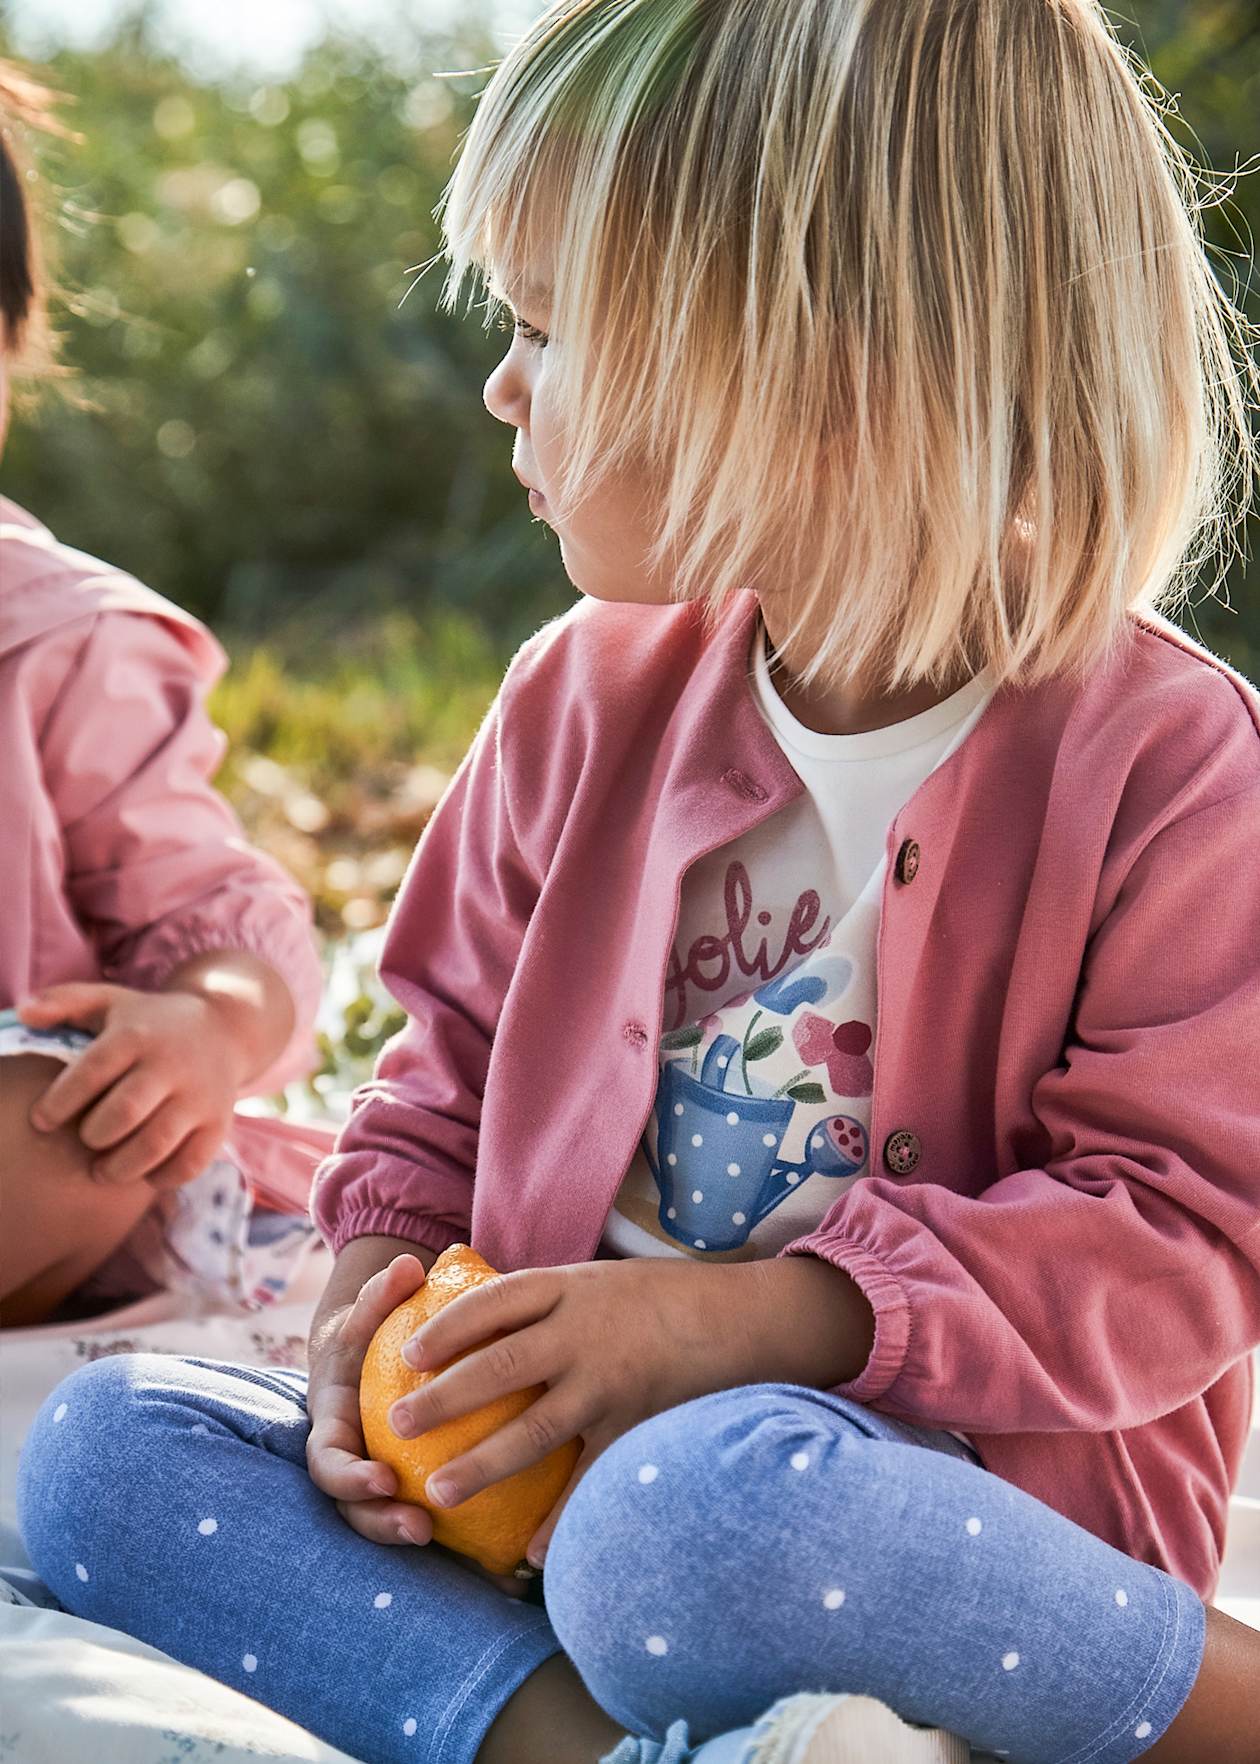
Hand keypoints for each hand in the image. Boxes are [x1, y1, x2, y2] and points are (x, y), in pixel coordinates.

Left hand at [18, 980, 246, 1189]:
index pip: (92, 1071)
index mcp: (137, 1034)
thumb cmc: (149, 1023)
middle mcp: (171, 1064)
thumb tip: (23, 1014)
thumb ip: (63, 1003)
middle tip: (85, 1140)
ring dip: (120, 1167)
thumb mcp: (109, 1002)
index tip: (41, 1120)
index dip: (60, 1102)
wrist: (224, 1029)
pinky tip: (145, 1171)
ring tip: (103, 1169)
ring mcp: (200, 1096)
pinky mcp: (219, 1123)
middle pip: (124, 1112)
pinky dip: (162, 1177)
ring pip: (156, 1143)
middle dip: (93, 1135)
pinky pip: (190, 1163)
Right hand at [305, 1246, 532, 1601]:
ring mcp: (378, 1480)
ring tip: (449, 1540)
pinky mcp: (410, 1487)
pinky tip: (494, 1553)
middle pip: (355, 1507)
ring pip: (386, 1520)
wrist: (368, 1353)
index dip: (349, 1477)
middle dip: (381, 1522)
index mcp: (334, 1425)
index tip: (382, 1479)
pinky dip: (453, 1537)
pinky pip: (424, 1513)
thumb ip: (383, 1294)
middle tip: (421, 1527)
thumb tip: (407, 1268)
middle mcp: (352, 1460)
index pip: (328, 1463)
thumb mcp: (369, 1312)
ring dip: (411, 1534)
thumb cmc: (370, 1330)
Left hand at [385, 1257, 774, 1570]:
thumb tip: (477, 1308)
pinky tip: (532, 1551)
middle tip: (397, 1423)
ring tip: (441, 1490)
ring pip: (536, 1429)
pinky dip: (564, 1517)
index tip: (407, 1351)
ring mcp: (611, 1382)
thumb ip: (548, 1299)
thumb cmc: (663, 1298)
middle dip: (444, 1398)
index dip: (447, 1326)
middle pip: (499, 1366)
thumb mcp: (599, 1280)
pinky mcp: (638, 1424)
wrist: (743, 1317)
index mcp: (571, 1288)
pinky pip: (592, 1477)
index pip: (494, 1301)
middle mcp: (585, 1333)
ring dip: (484, 1463)